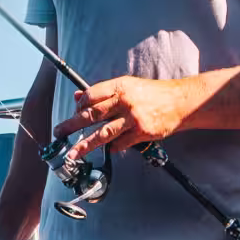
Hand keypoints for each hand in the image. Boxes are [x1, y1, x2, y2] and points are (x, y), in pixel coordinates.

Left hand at [58, 74, 200, 159]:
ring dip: (85, 145)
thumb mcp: (128, 86)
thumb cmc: (154, 94)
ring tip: (73, 153)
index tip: (73, 114)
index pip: (91, 96)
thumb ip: (104, 92)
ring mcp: (133, 118)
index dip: (79, 106)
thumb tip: (78, 97)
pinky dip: (113, 148)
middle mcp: (124, 101)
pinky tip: (109, 150)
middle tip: (59, 133)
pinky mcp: (141, 132)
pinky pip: (121, 143)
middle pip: (91, 115)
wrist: (180, 101)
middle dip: (72, 125)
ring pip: (102, 133)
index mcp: (120, 86)